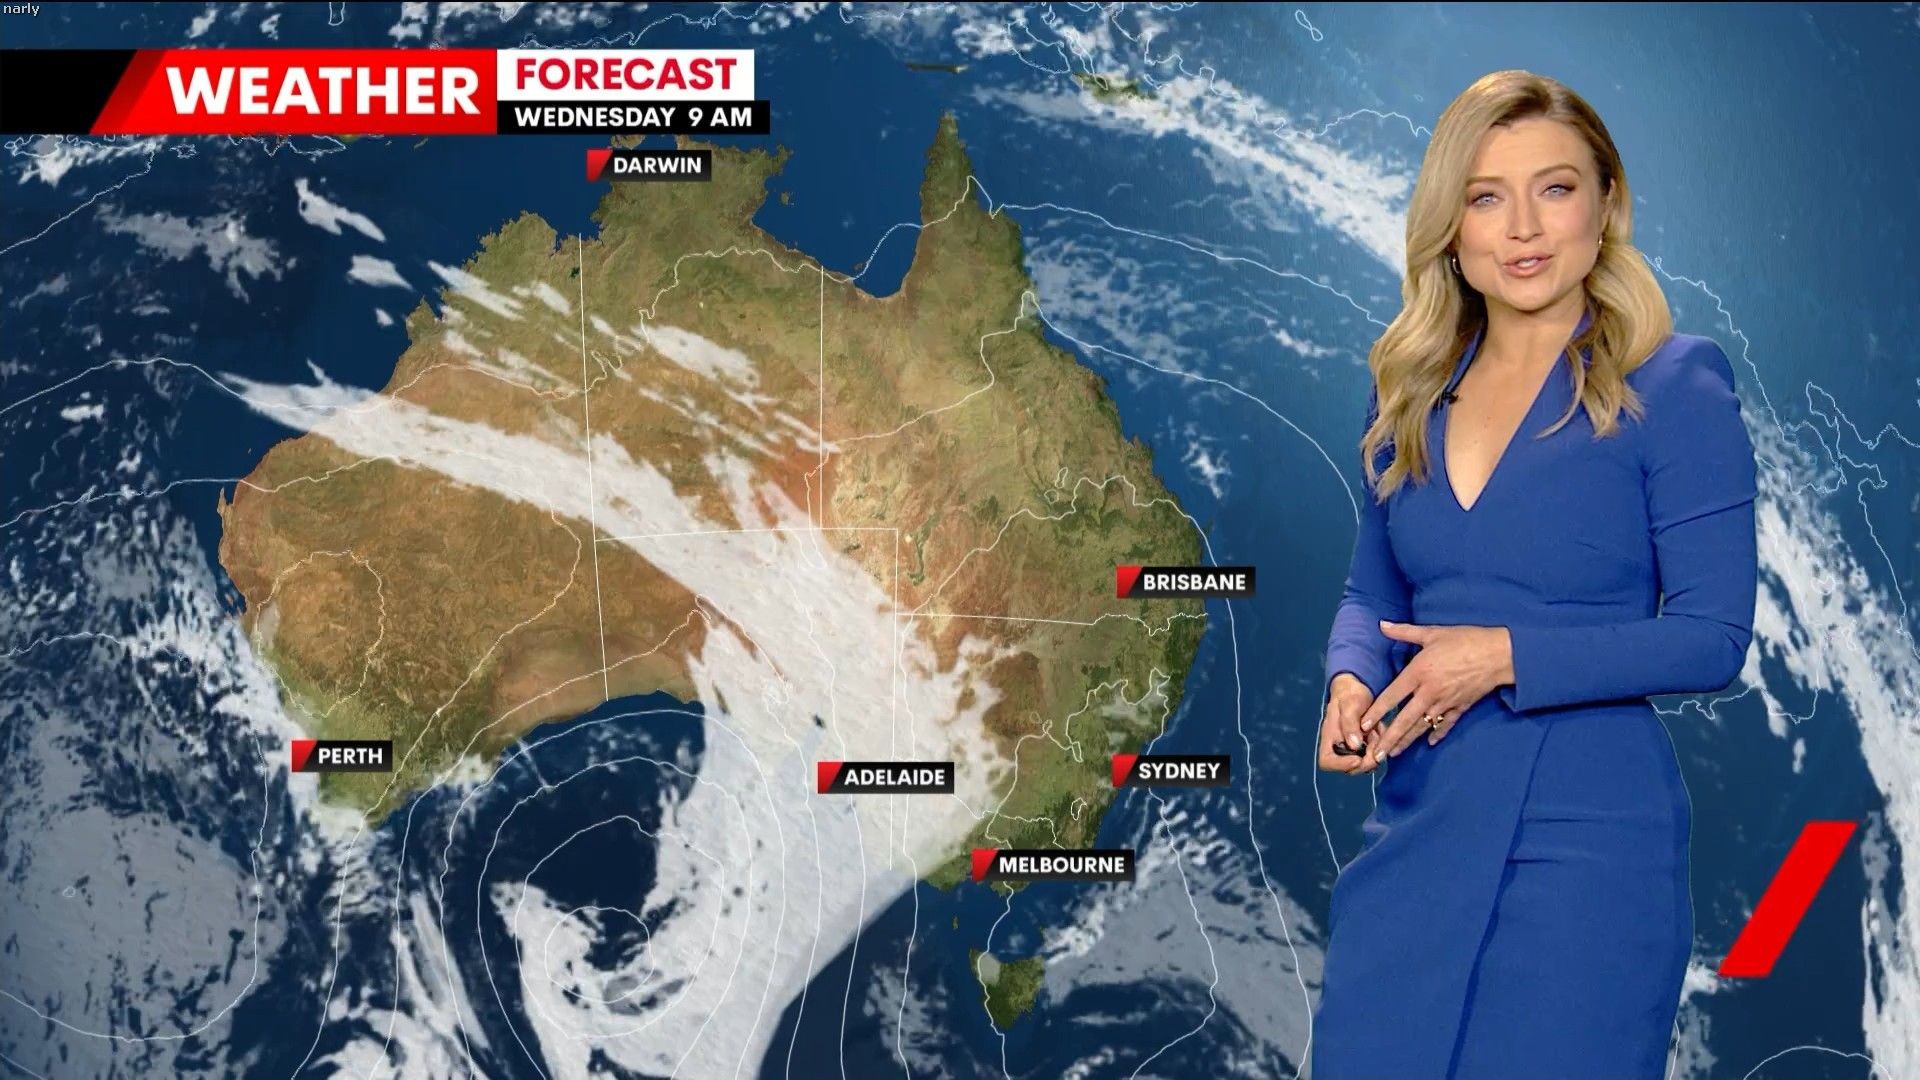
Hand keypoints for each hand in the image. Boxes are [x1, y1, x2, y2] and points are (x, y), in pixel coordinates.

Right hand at [1317, 672, 1384, 774]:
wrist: (1359, 688)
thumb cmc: (1350, 695)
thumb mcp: (1350, 704)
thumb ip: (1349, 724)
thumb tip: (1353, 745)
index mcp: (1330, 738)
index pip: (1326, 761)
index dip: (1341, 765)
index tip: (1357, 759)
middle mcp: (1340, 746)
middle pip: (1349, 767)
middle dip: (1365, 761)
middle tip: (1376, 747)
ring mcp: (1354, 747)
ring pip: (1365, 762)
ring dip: (1375, 752)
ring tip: (1378, 732)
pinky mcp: (1366, 745)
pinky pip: (1375, 753)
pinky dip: (1381, 745)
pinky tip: (1381, 730)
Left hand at [1356, 621, 1513, 761]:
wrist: (1499, 654)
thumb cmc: (1465, 640)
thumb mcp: (1432, 633)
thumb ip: (1404, 631)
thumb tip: (1381, 624)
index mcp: (1418, 673)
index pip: (1392, 696)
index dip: (1376, 712)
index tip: (1363, 725)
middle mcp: (1429, 692)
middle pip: (1404, 720)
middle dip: (1389, 739)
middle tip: (1375, 756)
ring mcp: (1445, 703)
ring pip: (1422, 726)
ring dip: (1407, 741)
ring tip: (1393, 754)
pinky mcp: (1461, 707)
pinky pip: (1446, 724)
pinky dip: (1438, 733)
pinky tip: (1430, 742)